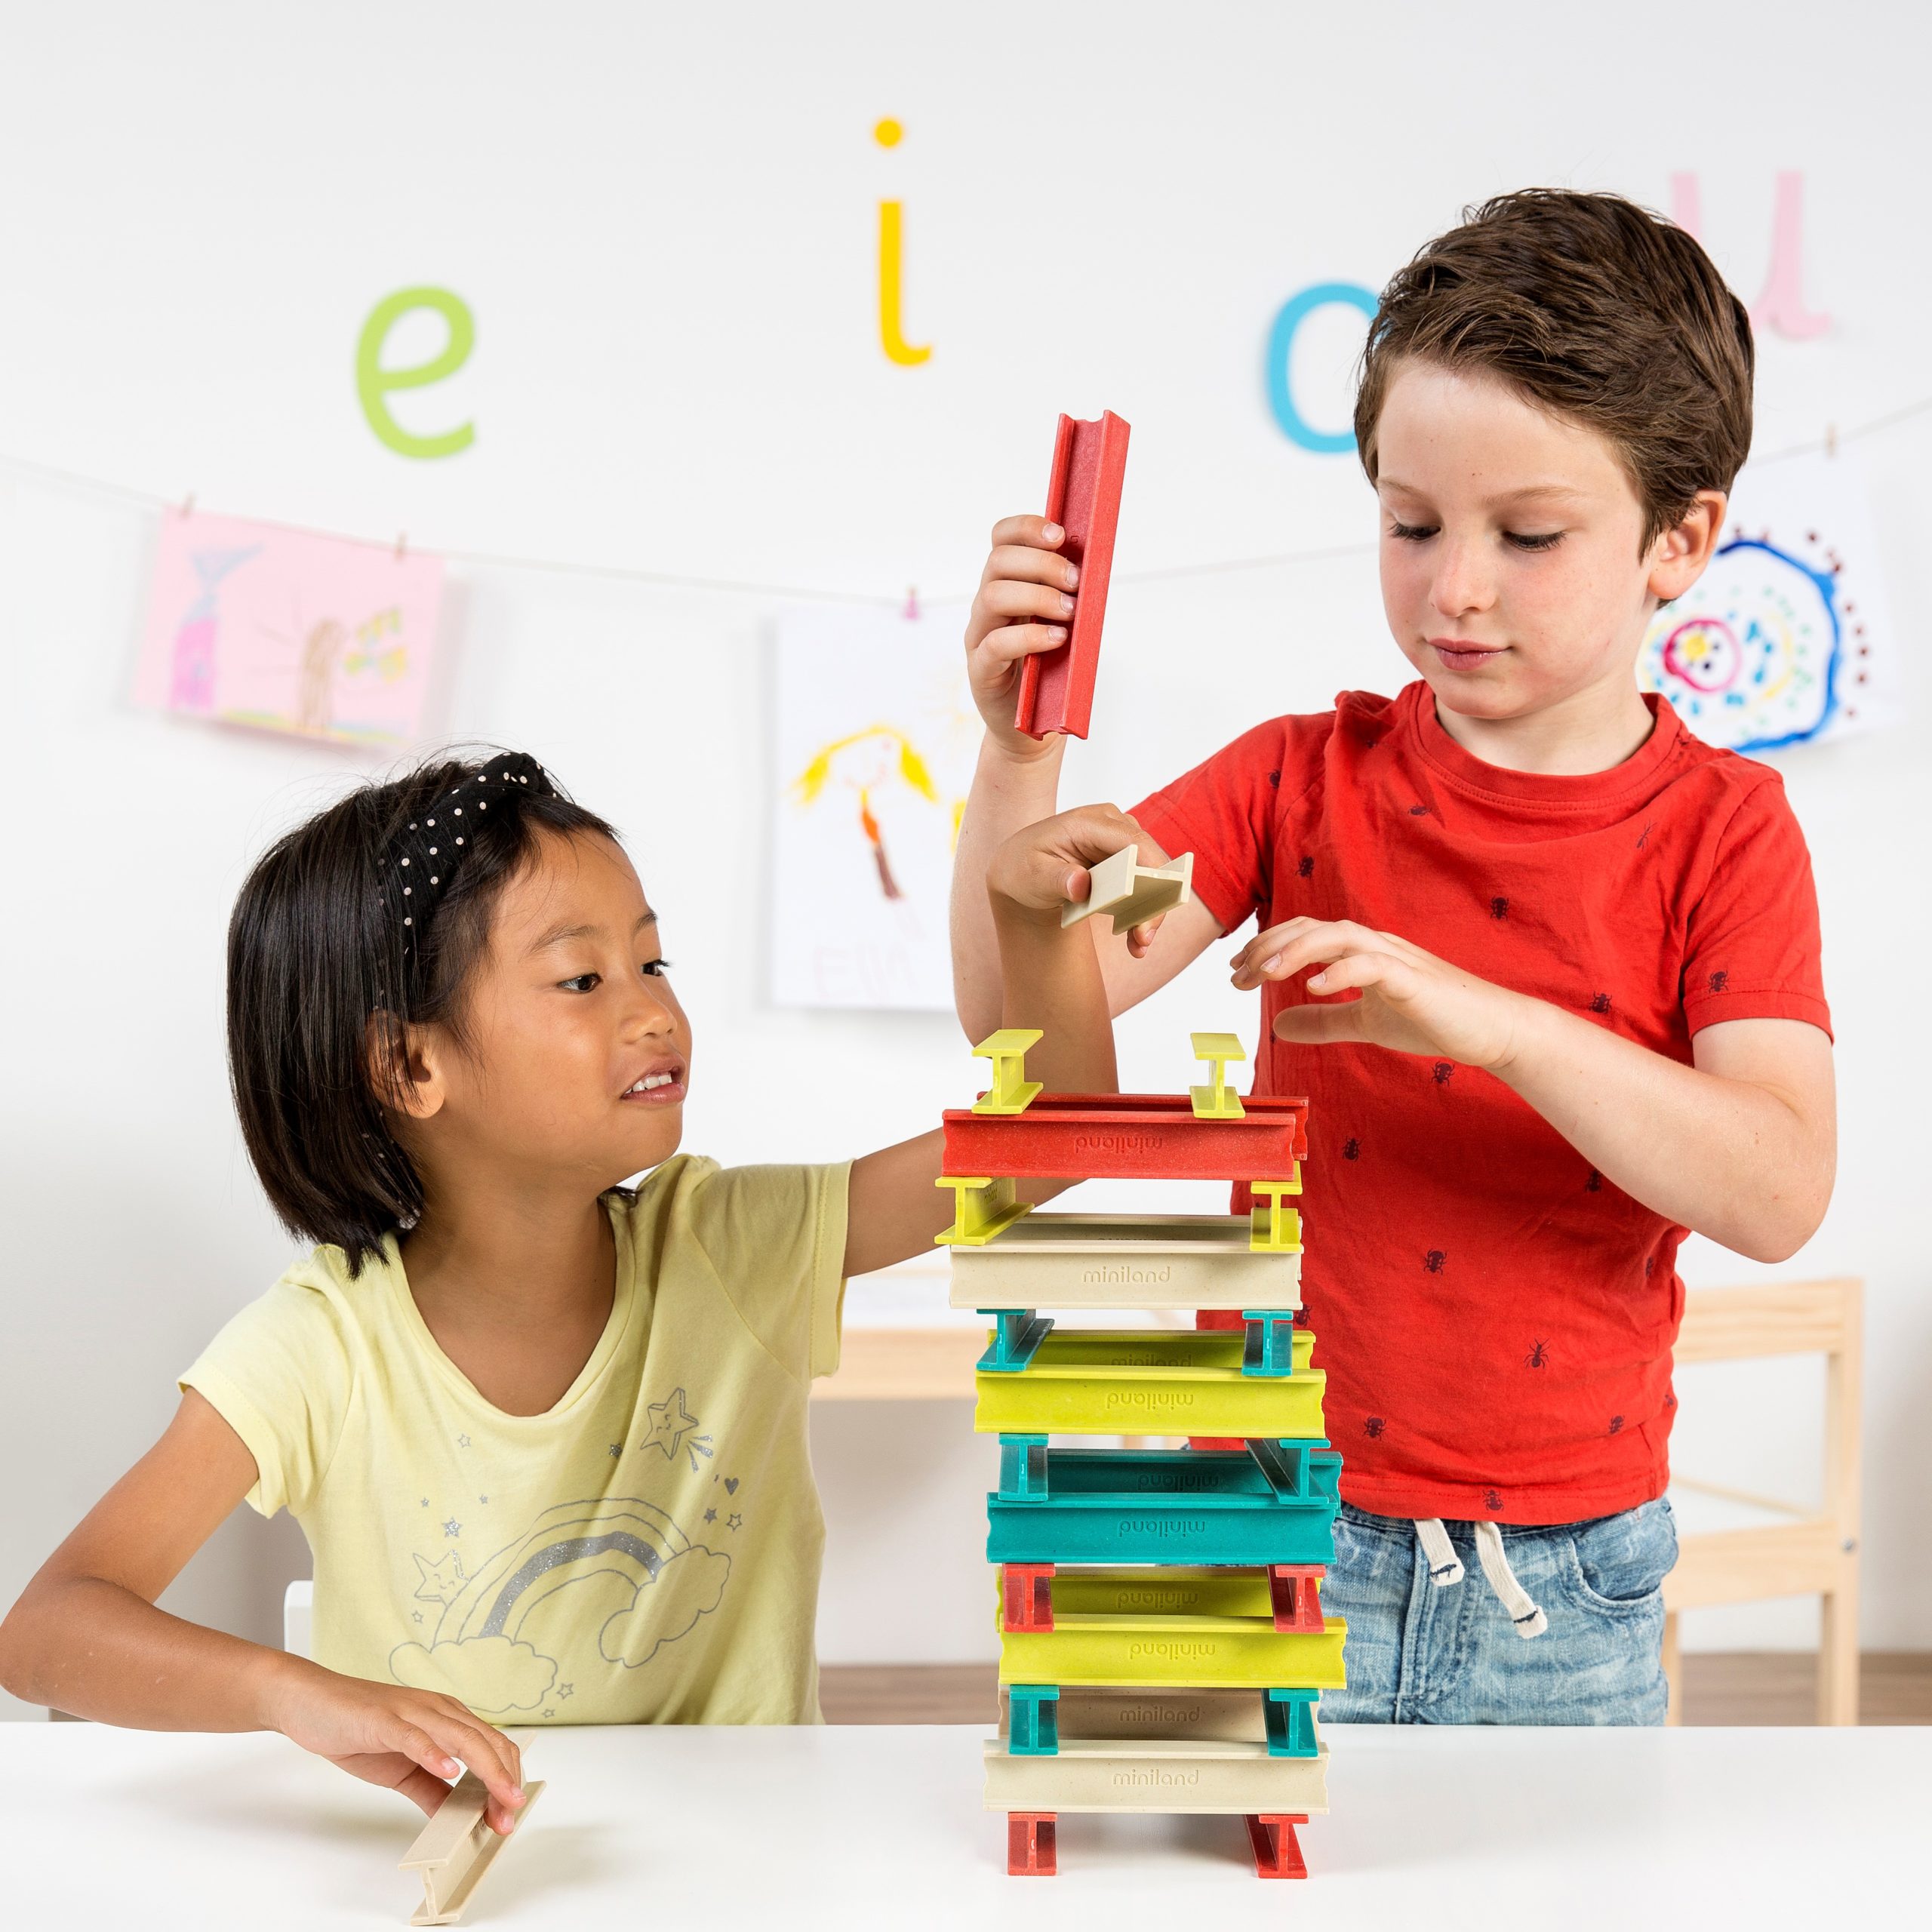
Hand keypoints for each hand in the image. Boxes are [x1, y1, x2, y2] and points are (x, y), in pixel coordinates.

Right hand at [261, 1655, 526, 1834]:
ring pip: (461, 1736)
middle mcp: (438, 1710)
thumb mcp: (402, 1771)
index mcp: (447, 1719)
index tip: (510, 1814)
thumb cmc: (358, 1730)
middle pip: (485, 1742)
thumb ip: (431, 1791)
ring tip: (498, 1798)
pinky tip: (448, 1770)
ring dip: (485, 1770)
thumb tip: (457, 1816)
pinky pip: (414, 1735)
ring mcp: (412, 1712)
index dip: (506, 1779)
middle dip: (503, 1780)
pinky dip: (434, 1752)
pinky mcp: (384, 1719)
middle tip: (510, 1815)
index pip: (491, 1746)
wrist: (313, 1703)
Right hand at [964, 515, 1080, 757]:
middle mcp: (986, 607)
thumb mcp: (1062, 624)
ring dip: (1038, 596)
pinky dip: (1030, 636)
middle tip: (1075, 581)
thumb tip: (1093, 566)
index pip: (1001, 539)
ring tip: (1070, 612)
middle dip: (1041, 563)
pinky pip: (996, 643)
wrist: (1031, 728)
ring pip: (992, 596)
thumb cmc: (1050, 672)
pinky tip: (1057, 639)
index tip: (1060, 534)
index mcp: (1005, 585)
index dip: (1026, 528)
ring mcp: (979, 637)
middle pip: (998, 562)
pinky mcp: (981, 670)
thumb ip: (1068, 595)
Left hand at [987, 804, 1163, 937]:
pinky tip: (1134, 942)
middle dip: (1155, 898)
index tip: (1156, 901)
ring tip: (1139, 944)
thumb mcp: (1032, 875)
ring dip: (1151, 911)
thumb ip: (1056, 879)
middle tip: (1144, 936)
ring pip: (1152, 876)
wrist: (1018, 870)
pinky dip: (1142, 914)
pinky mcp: (1124, 862)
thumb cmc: (1024, 866)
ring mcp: (1121, 843)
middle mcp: (1112, 826)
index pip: (1131, 840)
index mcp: (1088, 821)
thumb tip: (1081, 885)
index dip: (1151, 869)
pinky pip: (1144, 887)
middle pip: (1149, 860)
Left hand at [1230, 918, 1526, 1071]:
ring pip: (1338, 935)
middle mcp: (1374, 944)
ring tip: (1265, 974)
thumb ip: (1323, 1022)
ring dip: (1297, 951)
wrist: (1491, 1030)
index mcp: (1361, 950)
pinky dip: (1340, 972)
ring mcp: (1396, 957)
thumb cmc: (1431, 1020)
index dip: (1266, 948)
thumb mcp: (1365, 1023)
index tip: (1236, 972)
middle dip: (1269, 947)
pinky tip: (1314, 988)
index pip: (1304, 934)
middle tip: (1237, 974)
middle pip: (1312, 927)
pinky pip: (1373, 964)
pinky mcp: (1414, 979)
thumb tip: (1278, 1024)